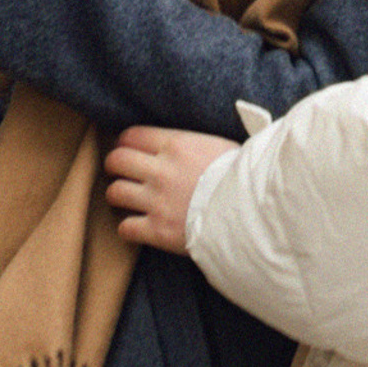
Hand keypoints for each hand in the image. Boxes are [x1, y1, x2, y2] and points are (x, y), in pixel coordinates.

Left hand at [105, 125, 237, 255]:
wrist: (253, 212)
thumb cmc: (244, 176)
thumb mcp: (221, 145)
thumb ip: (196, 143)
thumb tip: (191, 139)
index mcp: (176, 145)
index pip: (132, 136)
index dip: (126, 142)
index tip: (128, 148)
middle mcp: (161, 171)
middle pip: (116, 160)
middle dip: (115, 165)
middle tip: (120, 172)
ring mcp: (157, 202)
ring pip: (115, 193)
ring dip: (119, 195)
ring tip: (127, 199)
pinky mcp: (158, 231)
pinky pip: (125, 228)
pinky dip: (128, 228)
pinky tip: (138, 226)